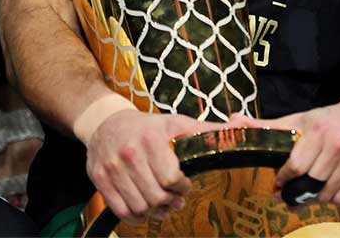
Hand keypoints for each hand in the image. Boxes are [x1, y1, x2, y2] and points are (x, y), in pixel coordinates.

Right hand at [85, 109, 209, 223]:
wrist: (107, 123)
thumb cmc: (150, 126)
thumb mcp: (178, 123)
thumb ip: (207, 130)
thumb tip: (241, 128)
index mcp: (152, 138)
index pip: (171, 178)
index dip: (182, 186)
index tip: (185, 184)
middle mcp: (130, 153)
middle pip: (156, 196)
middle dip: (170, 202)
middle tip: (177, 199)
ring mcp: (112, 168)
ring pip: (139, 207)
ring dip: (155, 212)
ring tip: (163, 205)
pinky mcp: (99, 179)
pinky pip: (121, 211)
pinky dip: (136, 217)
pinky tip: (145, 208)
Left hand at [229, 95, 339, 204]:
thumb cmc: (327, 120)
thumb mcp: (298, 119)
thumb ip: (266, 126)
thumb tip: (233, 122)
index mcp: (317, 129)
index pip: (296, 166)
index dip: (284, 178)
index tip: (279, 181)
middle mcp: (338, 143)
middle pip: (310, 182)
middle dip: (296, 191)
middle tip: (290, 192)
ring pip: (326, 194)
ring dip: (314, 197)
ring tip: (309, 189)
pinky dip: (332, 198)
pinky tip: (328, 187)